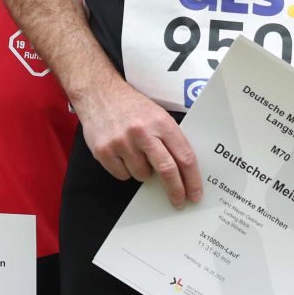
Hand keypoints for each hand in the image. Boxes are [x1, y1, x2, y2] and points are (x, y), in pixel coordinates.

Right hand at [78, 77, 201, 206]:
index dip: (192, 179)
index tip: (194, 193)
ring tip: (136, 154)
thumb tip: (182, 171)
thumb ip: (169, 139)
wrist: (98, 93)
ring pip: (143, 175)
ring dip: (144, 172)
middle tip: (179, 201)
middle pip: (167, 170)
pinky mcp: (104, 151)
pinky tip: (122, 154)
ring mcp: (121, 142)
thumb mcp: (157, 115)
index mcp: (161, 122)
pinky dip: (125, 170)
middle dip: (176, 190)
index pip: (184, 156)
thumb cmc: (131, 106)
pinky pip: (122, 175)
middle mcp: (142, 132)